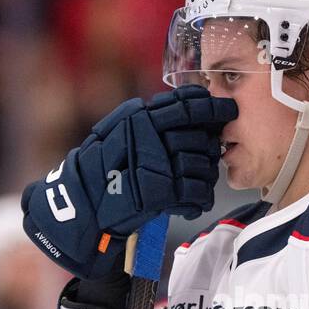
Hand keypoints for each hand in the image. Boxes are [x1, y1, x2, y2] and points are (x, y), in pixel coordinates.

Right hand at [22, 85, 235, 278]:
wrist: (82, 204)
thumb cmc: (100, 168)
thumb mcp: (119, 130)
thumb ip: (149, 120)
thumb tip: (189, 107)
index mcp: (141, 117)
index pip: (188, 103)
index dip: (212, 107)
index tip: (226, 111)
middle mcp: (151, 136)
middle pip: (202, 137)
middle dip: (210, 149)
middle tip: (208, 158)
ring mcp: (157, 164)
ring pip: (204, 165)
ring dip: (206, 177)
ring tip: (196, 184)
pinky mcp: (162, 194)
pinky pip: (198, 193)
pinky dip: (199, 201)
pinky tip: (191, 204)